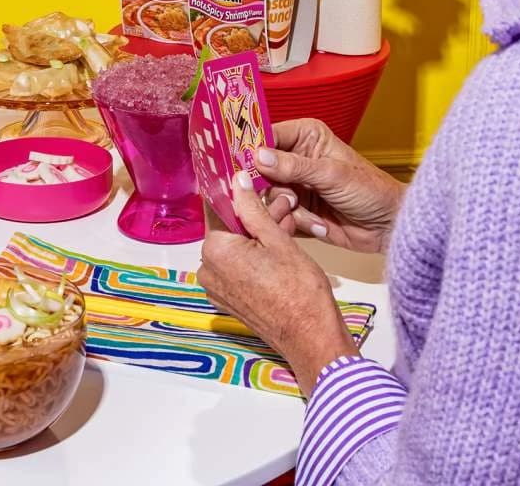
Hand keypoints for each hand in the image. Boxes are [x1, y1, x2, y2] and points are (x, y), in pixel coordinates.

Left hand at [198, 173, 356, 395]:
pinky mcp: (230, 300)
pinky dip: (256, 255)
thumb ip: (252, 208)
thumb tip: (237, 181)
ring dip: (259, 234)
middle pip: (230, 229)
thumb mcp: (277, 239)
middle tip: (283, 204)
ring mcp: (218, 288)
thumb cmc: (298, 291)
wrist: (311, 338)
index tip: (253, 185)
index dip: (238, 194)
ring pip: (237, 248)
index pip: (218, 209)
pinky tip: (280, 245)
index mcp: (215, 250)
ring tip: (287, 222)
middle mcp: (208, 270)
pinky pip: (238, 267)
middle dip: (256, 215)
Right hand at [257, 119, 406, 253]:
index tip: (238, 164)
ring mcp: (295, 185)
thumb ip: (293, 166)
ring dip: (287, 208)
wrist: (389, 227)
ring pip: (268, 196)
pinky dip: (296, 223)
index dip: (251, 149)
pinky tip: (319, 225)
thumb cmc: (370, 190)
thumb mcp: (331, 174)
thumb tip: (258, 156)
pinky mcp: (297, 209)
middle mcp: (295, 158)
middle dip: (272, 188)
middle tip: (289, 198)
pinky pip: (279, 215)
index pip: (267, 135)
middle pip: (260, 170)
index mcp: (305, 136)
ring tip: (312, 214)